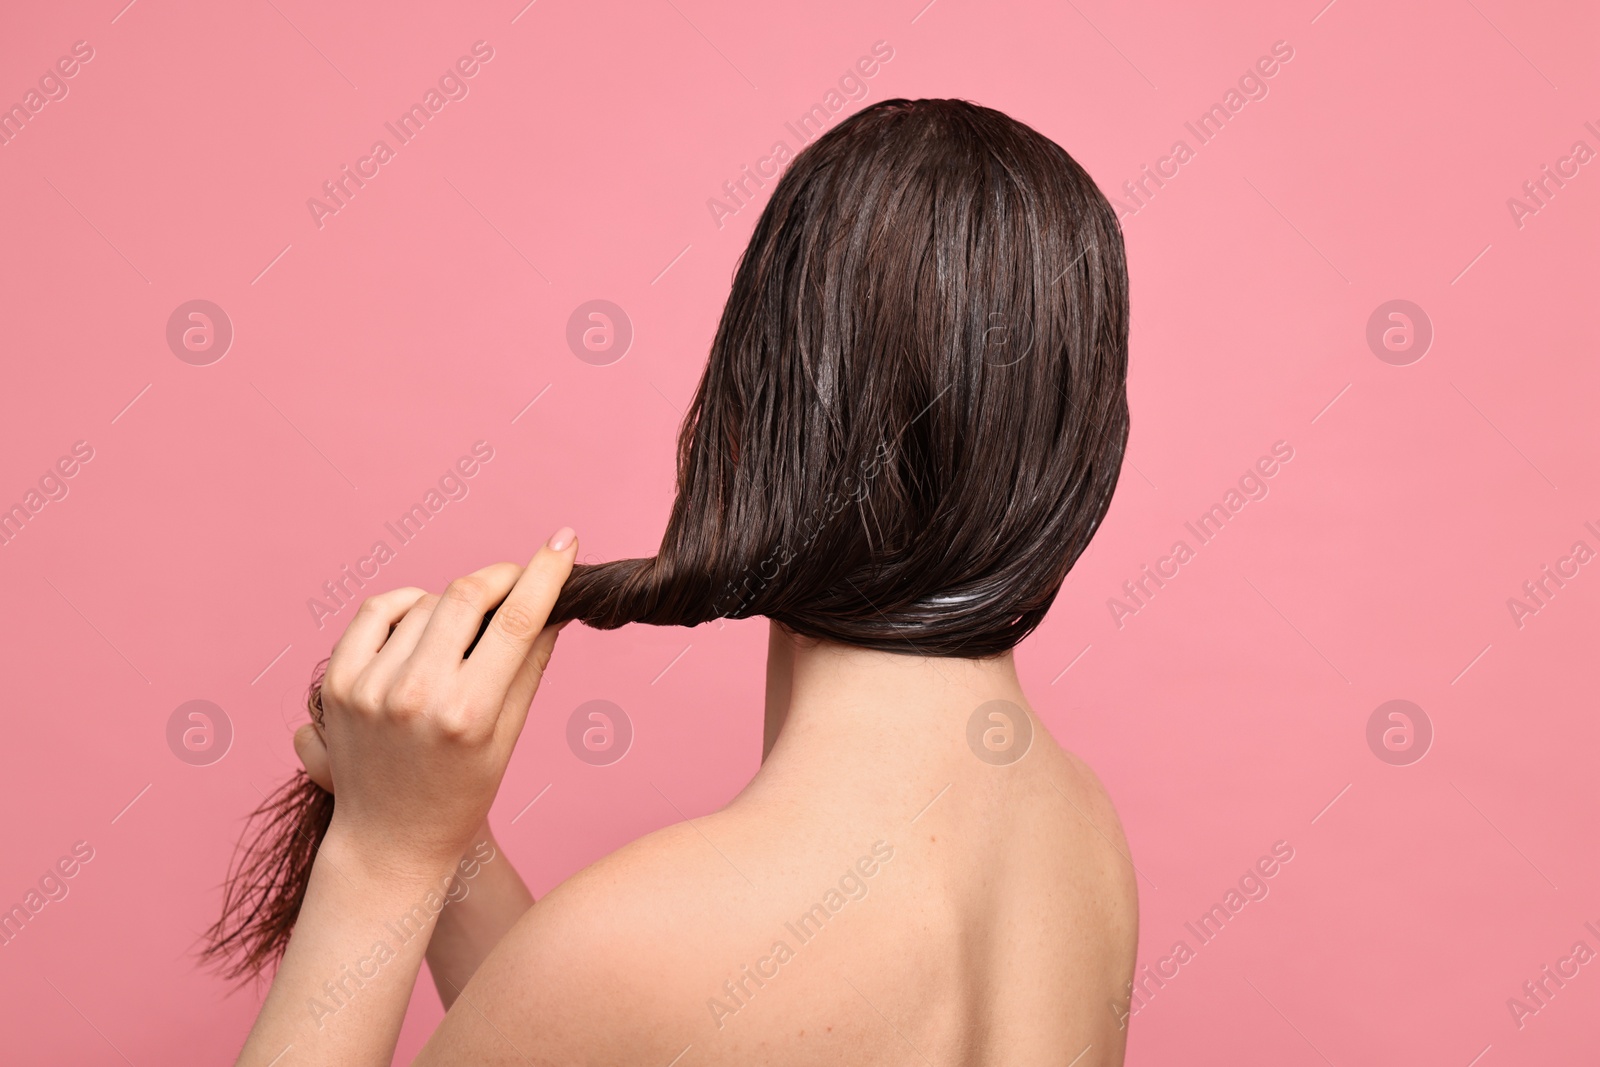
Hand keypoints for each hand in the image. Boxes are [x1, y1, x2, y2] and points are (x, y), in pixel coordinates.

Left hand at [311, 527, 577, 872]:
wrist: (390, 841)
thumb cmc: (462, 794)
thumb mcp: (508, 735)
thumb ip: (529, 663)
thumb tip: (552, 604)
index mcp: (468, 714)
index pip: (516, 621)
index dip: (544, 573)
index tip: (563, 542)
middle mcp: (415, 696)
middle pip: (466, 596)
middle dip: (501, 576)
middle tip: (520, 577)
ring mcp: (370, 687)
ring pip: (425, 602)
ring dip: (454, 603)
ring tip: (465, 632)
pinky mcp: (338, 683)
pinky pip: (377, 612)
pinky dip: (406, 605)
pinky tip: (422, 621)